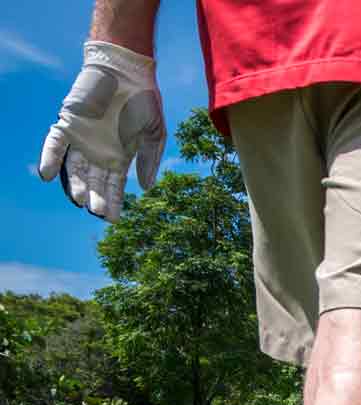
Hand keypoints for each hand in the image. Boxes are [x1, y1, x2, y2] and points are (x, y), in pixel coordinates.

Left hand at [38, 41, 165, 222]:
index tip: (112, 219)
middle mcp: (99, 151)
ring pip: (74, 168)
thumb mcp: (156, 134)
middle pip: (93, 180)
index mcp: (120, 156)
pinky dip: (49, 158)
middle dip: (95, 197)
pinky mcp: (68, 124)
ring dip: (75, 184)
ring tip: (79, 199)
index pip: (114, 185)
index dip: (113, 201)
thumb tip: (146, 188)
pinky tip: (45, 175)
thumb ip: (150, 161)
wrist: (127, 70)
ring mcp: (83, 139)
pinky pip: (55, 144)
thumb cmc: (145, 101)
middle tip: (96, 210)